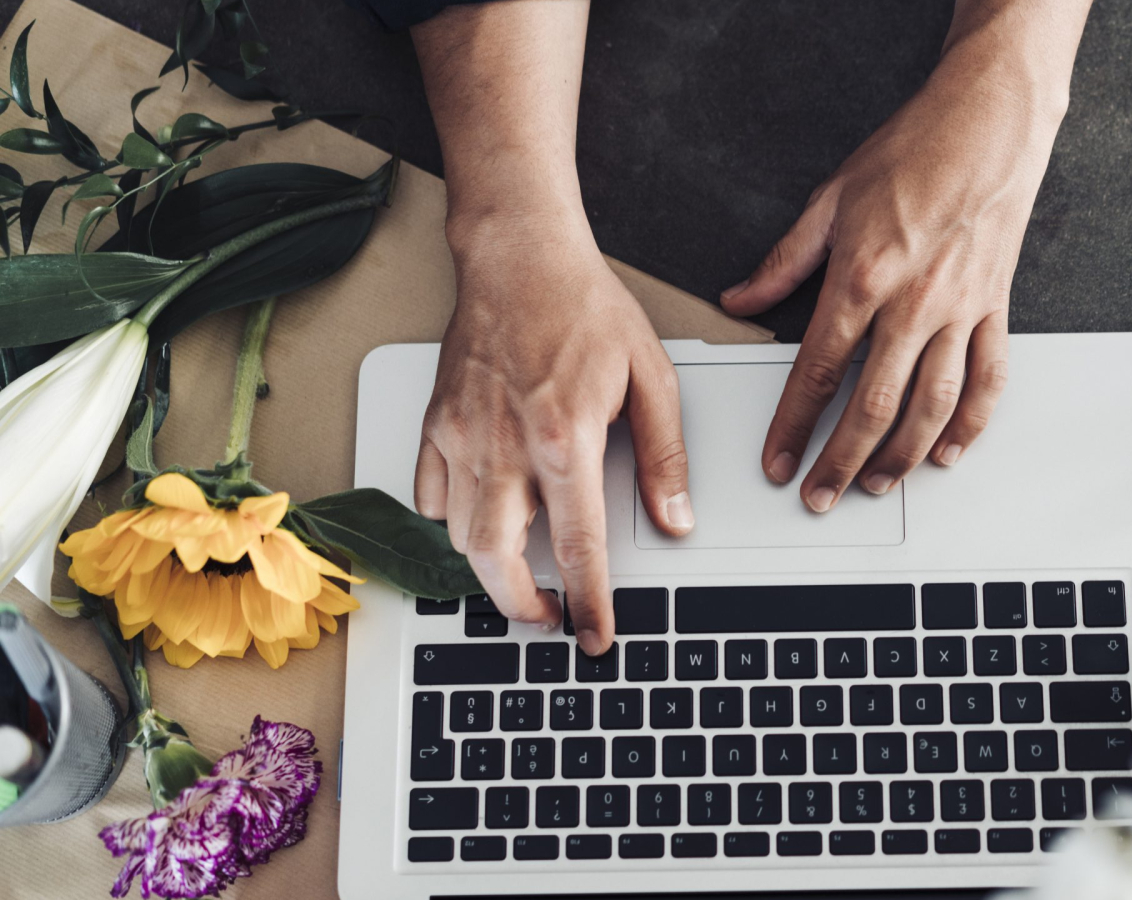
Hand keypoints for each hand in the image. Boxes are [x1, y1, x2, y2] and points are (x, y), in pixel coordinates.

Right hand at [414, 220, 692, 654]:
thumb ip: (664, 457)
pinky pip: (429, 494)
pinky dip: (451, 520)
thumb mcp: (652, 378)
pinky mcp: (436, 422)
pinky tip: (481, 518)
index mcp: (565, 439)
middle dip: (521, 606)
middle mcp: (505, 446)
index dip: (589, 603)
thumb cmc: (584, 306)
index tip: (595, 636)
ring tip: (520, 577)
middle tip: (548, 618)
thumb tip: (676, 518)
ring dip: (489, 569)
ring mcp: (462, 436)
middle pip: (497, 560)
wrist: (519, 253)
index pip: (578, 547)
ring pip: (459, 535)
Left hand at [719, 36, 1067, 510]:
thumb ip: (783, 262)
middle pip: (874, 406)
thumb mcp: (829, 200)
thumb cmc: (913, 153)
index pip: (818, 372)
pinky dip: (971, 425)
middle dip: (841, 461)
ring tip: (875, 484)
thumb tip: (741, 298)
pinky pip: (987, 381)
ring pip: (933, 406)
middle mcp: (915, 304)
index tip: (776, 459)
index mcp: (864, 278)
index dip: (792, 426)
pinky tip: (948, 452)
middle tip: (819, 495)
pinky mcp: (994, 310)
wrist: (988, 124)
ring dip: (902, 457)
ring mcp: (960, 311)